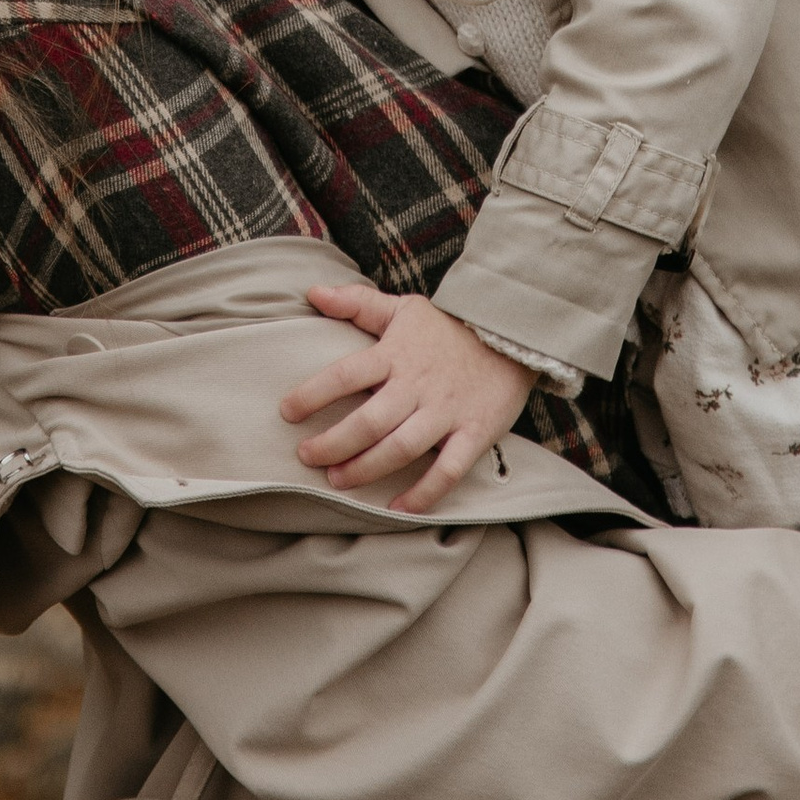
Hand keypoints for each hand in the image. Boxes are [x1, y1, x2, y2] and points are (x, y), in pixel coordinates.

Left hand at [280, 282, 537, 513]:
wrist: (513, 335)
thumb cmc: (448, 327)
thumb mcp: (404, 308)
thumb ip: (357, 303)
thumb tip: (313, 291)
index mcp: (396, 354)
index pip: (346, 374)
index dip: (312, 394)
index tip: (287, 412)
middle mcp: (417, 385)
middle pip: (369, 421)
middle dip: (333, 444)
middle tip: (306, 457)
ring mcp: (447, 411)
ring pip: (401, 448)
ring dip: (366, 469)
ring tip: (337, 481)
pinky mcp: (474, 433)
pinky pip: (448, 470)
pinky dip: (424, 493)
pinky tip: (397, 508)